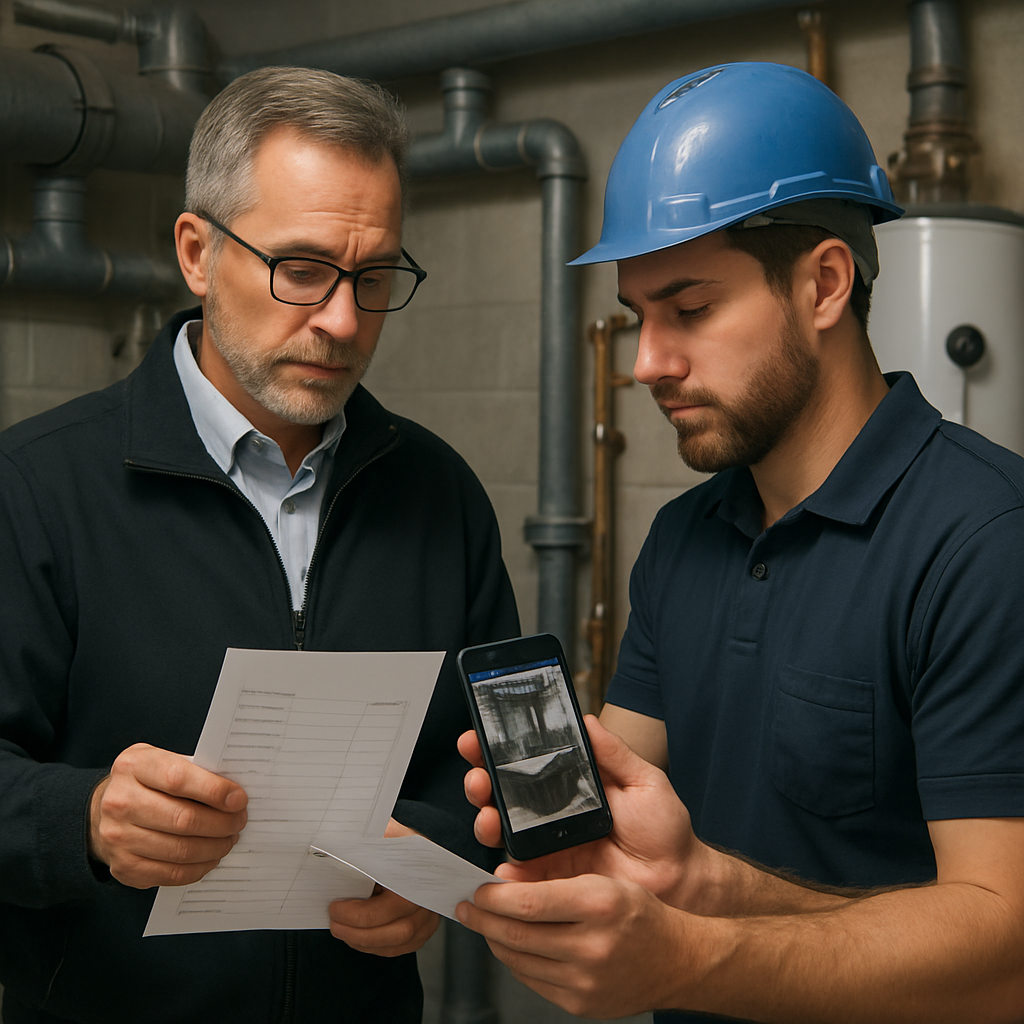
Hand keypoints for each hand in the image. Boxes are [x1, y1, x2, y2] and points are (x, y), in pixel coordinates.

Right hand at [88, 743, 247, 888]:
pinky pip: (171, 873)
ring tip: (229, 839)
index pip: (178, 779)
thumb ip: (194, 770)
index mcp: (134, 766)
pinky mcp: (123, 866)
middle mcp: (120, 801)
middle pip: (182, 819)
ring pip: (180, 850)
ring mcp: (117, 837)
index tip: (239, 799)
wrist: (107, 807)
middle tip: (239, 821)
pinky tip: (211, 857)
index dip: (214, 791)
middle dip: (221, 823)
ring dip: (214, 847)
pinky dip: (199, 867)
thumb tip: (234, 794)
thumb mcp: (163, 760)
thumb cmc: (148, 781)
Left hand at [328, 817, 439, 955]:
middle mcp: (431, 895)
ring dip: (365, 941)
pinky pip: (400, 947)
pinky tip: (358, 937)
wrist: (411, 848)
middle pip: (399, 929)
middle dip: (360, 932)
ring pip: (399, 942)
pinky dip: (376, 946)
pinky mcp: (425, 928)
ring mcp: (430, 914)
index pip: (395, 903)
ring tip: (342, 929)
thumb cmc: (394, 839)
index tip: (336, 907)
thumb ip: (367, 840)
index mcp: (421, 869)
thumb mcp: (382, 832)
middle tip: (334, 923)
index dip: (362, 913)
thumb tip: (341, 847)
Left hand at [457, 873, 696, 1018]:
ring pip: (519, 960)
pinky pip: (533, 981)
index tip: (477, 889)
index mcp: (599, 904)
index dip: (494, 897)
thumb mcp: (606, 882)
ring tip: (485, 924)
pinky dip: (516, 962)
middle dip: (483, 919)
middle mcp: (592, 945)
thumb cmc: (640, 914)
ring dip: (495, 940)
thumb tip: (505, 885)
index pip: (529, 903)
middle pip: (517, 934)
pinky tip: (513, 946)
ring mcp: (586, 981)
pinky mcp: (581, 1004)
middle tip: (466, 907)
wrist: (677, 962)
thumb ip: (558, 883)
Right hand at [459, 716, 704, 906]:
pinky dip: (504, 872)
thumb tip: (587, 719)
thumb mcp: (643, 780)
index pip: (525, 762)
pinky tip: (503, 865)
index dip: (496, 750)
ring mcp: (547, 847)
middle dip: (480, 781)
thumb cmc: (665, 829)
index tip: (478, 737)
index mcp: (570, 785)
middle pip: (501, 794)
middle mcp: (551, 814)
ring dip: (485, 820)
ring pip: (501, 832)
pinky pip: (518, 876)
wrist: (679, 879)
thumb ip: (614, 752)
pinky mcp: (550, 881)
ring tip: (488, 816)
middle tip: (478, 776)